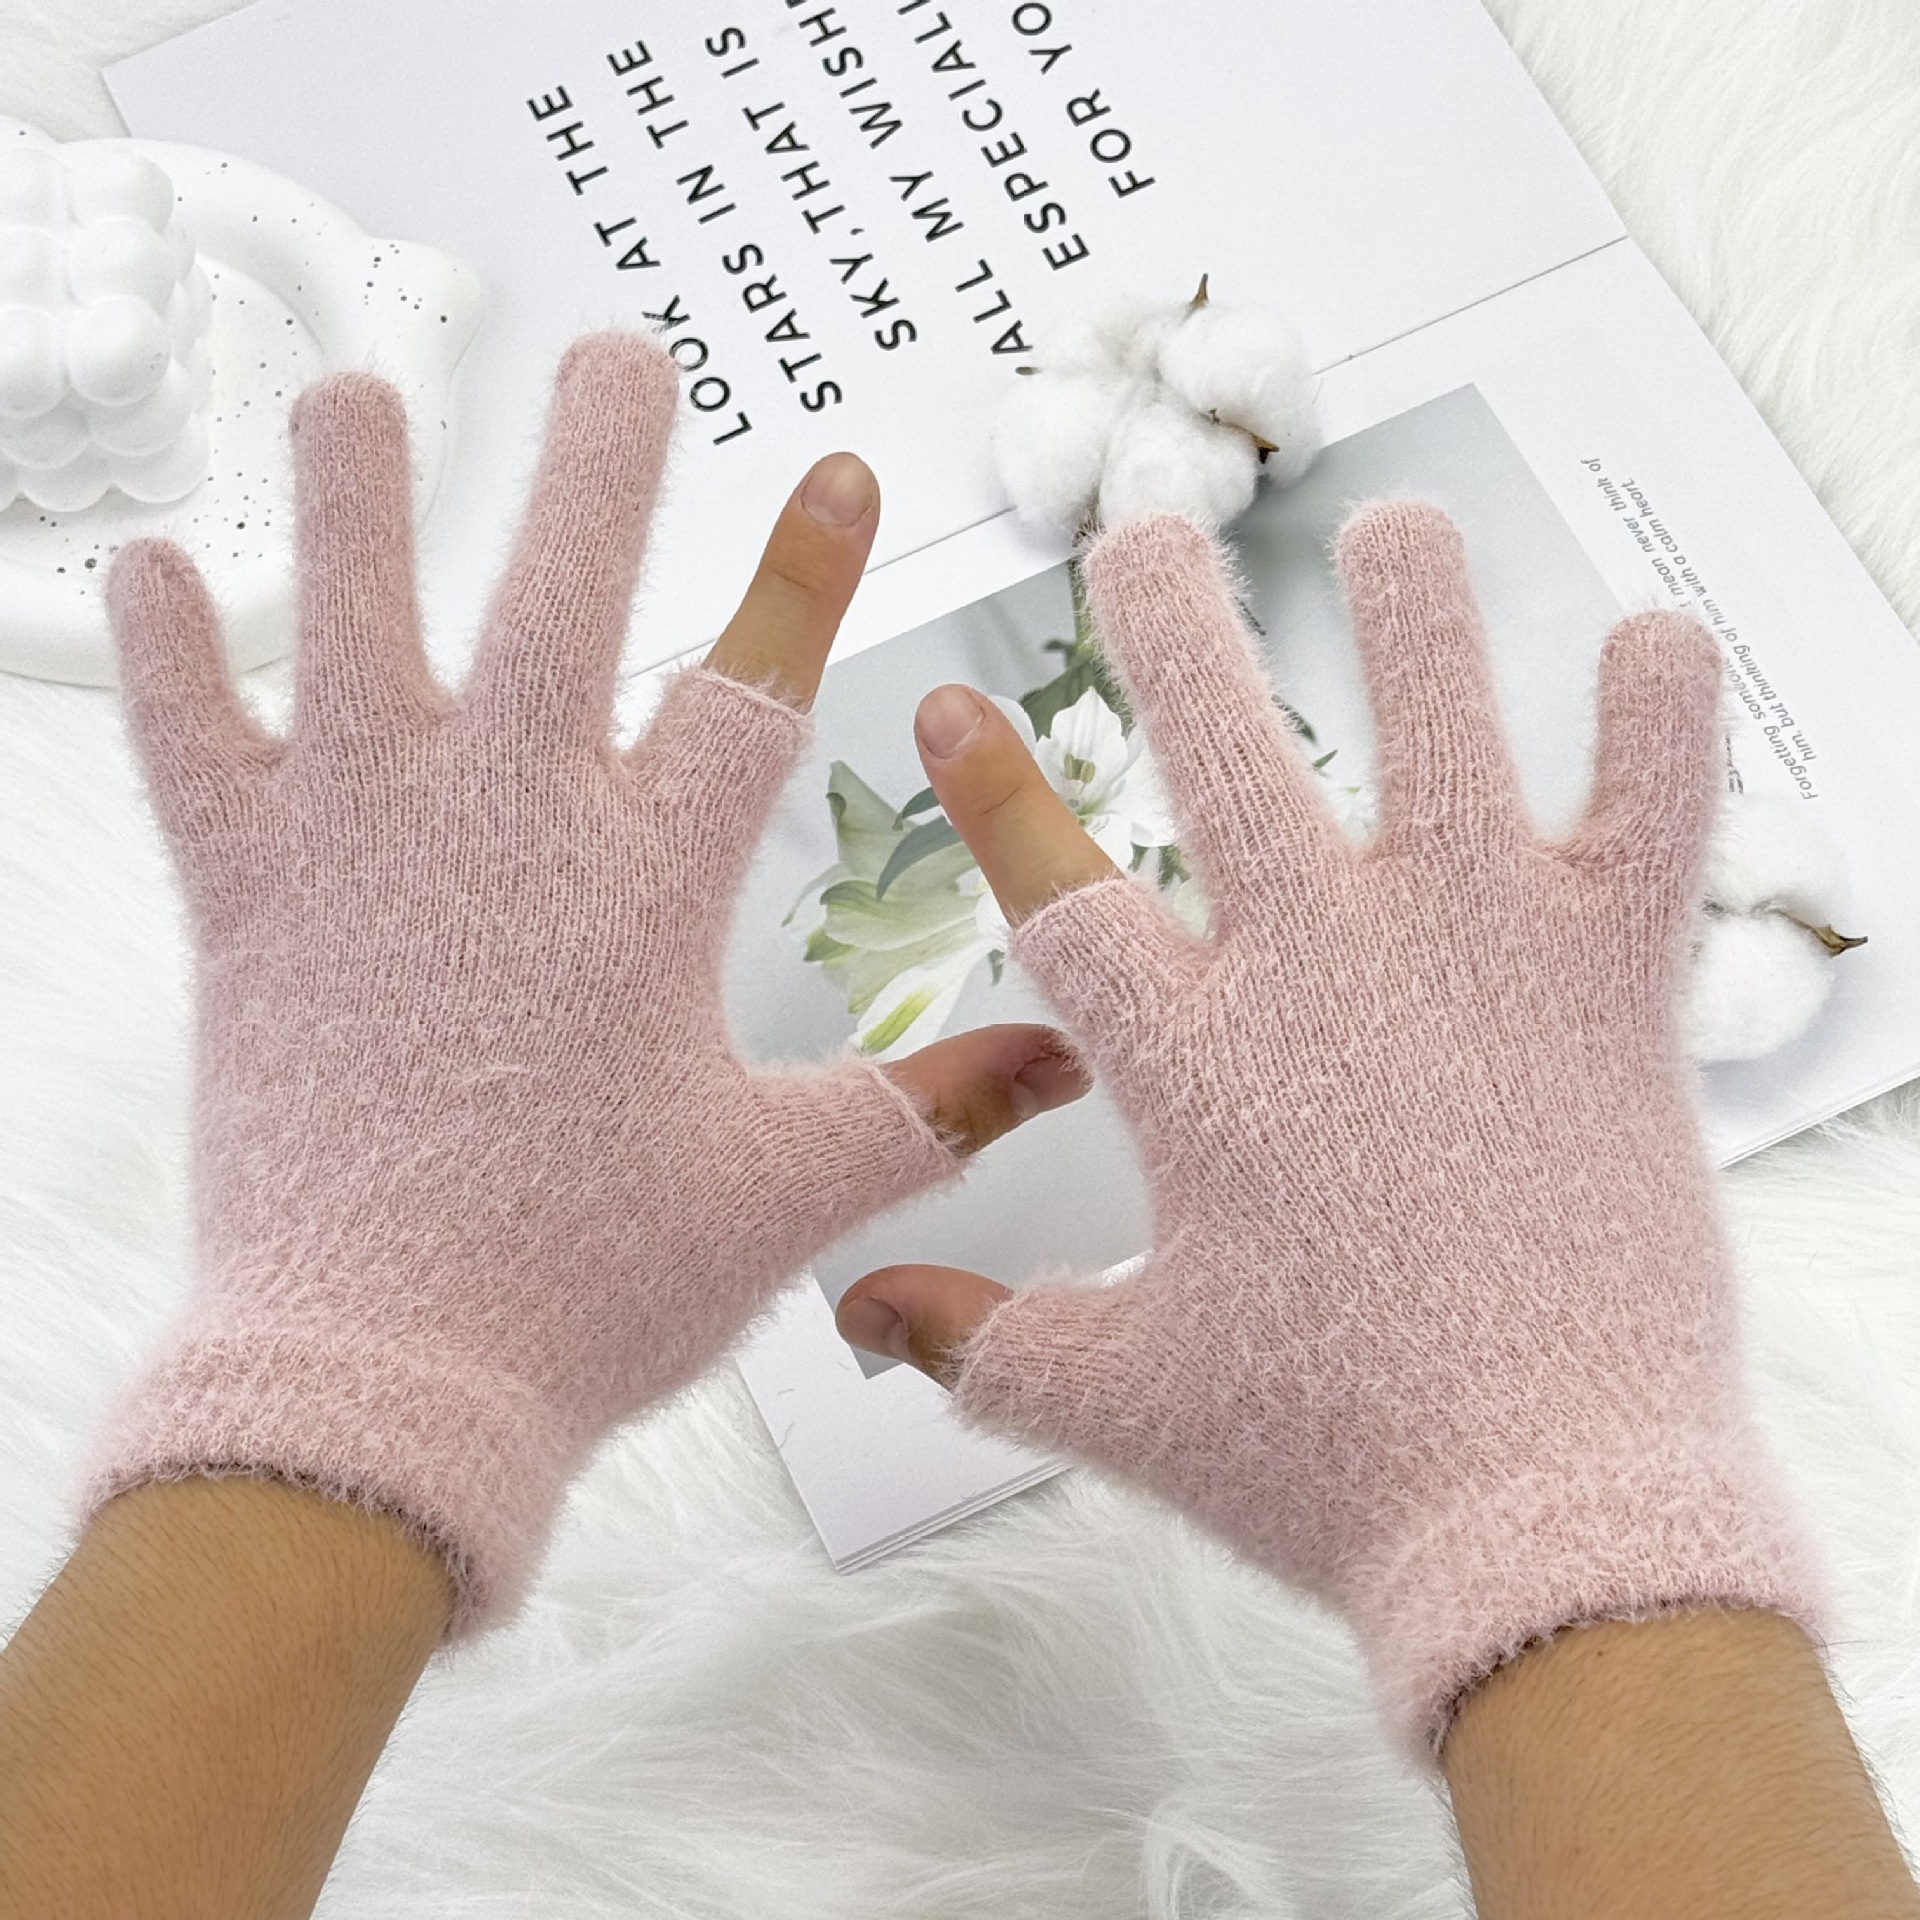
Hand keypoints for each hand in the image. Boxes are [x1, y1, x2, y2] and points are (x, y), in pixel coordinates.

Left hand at [88, 332, 1084, 1630]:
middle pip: (564, 594)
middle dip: (604, 460)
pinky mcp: (247, 905)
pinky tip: (160, 564)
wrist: (382, 1388)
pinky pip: (190, 747)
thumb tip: (1063, 1064)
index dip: (806, 567)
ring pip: (355, 622)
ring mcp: (366, 854)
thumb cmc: (585, 1289)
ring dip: (363, 497)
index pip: (756, 685)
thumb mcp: (787, 1194)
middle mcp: (508, 833)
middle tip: (624, 357)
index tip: (836, 466)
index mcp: (648, 891)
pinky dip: (170, 654)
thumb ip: (930, 1111)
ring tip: (370, 392)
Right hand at [838, 504, 1814, 1755]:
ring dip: (1409, 608)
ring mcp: (1472, 963)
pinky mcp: (1611, 990)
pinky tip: (1647, 629)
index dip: (988, 783)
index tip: (946, 696)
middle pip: (1223, 750)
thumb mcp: (1117, 1404)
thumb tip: (854, 1315)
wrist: (1544, 1527)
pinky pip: (1656, 813)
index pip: (1051, 885)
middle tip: (1139, 526)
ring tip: (1385, 521)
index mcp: (1191, 1066)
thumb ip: (973, 1339)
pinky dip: (1662, 713)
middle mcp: (1320, 974)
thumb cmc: (1326, 1464)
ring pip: (1439, 728)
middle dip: (1166, 621)